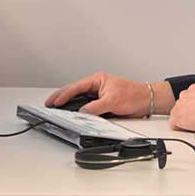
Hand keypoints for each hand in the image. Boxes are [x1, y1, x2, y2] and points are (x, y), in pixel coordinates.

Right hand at [44, 72, 158, 117]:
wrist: (146, 101)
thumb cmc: (134, 94)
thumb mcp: (112, 101)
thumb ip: (95, 107)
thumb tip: (82, 112)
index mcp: (97, 80)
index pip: (76, 87)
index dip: (63, 95)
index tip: (54, 102)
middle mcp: (97, 87)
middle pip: (74, 92)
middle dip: (61, 98)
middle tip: (49, 104)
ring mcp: (99, 96)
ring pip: (80, 100)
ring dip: (70, 105)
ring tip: (57, 110)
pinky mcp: (102, 104)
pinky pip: (87, 108)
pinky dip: (79, 111)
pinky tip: (73, 115)